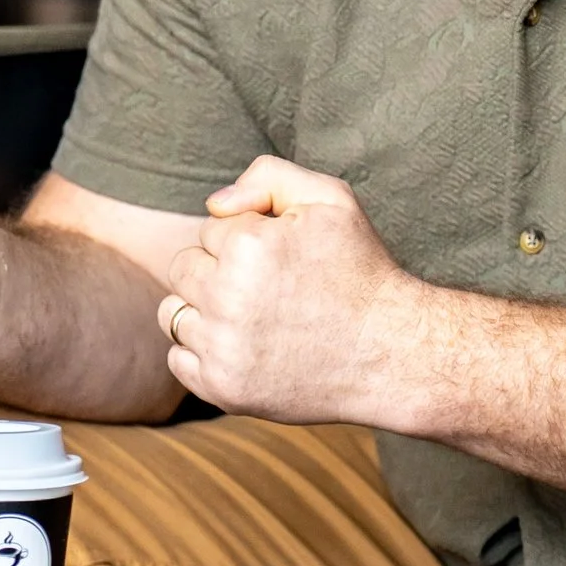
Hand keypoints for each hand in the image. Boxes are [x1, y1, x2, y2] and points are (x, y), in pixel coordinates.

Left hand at [154, 158, 420, 421]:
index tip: (283, 259)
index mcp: (248, 246)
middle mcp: (228, 297)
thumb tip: (214, 204)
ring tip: (254, 318)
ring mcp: (223, 348)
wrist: (392, 354)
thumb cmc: (360, 270)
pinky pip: (178, 358)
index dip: (247, 240)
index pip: (210, 228)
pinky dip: (203, 353)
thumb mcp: (331, 199)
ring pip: (172, 314)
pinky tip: (244, 347)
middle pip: (183, 268)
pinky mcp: (222, 388)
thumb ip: (268, 177)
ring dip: (204, 312)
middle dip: (218, 272)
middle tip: (269, 289)